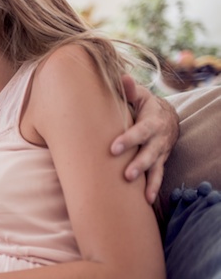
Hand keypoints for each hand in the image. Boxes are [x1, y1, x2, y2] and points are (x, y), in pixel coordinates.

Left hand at [110, 75, 178, 202]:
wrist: (166, 116)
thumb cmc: (143, 104)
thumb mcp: (138, 94)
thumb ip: (129, 89)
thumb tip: (121, 78)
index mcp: (151, 120)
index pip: (140, 130)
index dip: (129, 139)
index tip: (114, 148)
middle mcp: (158, 138)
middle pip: (150, 152)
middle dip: (139, 164)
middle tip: (127, 175)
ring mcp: (160, 151)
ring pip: (156, 167)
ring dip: (149, 181)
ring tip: (142, 195)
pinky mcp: (159, 161)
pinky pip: (158, 175)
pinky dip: (154, 188)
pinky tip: (147, 201)